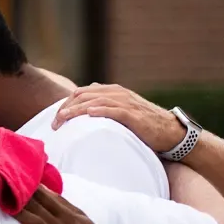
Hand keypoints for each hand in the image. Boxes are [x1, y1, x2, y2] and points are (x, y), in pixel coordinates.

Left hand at [17, 186, 126, 223]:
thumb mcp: (82, 219)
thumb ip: (65, 206)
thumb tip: (47, 191)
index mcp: (70, 216)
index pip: (49, 200)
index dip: (34, 191)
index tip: (19, 182)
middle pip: (41, 210)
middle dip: (24, 201)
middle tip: (7, 191)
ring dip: (24, 216)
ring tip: (9, 207)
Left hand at [54, 84, 183, 154]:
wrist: (169, 131)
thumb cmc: (142, 125)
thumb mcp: (119, 114)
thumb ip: (103, 110)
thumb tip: (81, 117)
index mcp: (112, 92)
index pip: (81, 93)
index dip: (66, 104)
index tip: (55, 119)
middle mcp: (118, 94)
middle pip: (84, 95)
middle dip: (66, 108)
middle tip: (54, 124)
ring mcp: (126, 103)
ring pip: (96, 101)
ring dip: (77, 110)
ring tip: (63, 118)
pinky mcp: (135, 115)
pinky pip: (116, 110)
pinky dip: (102, 110)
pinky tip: (90, 113)